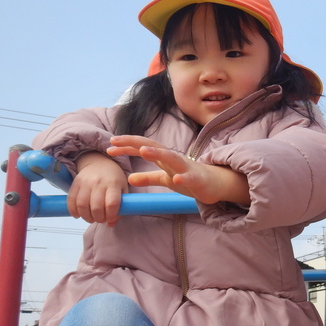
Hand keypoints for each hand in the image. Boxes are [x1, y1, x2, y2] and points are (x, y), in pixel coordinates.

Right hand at [68, 152, 127, 224]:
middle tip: (100, 220)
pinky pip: (71, 200)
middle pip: (96, 207)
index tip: (110, 219)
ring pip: (82, 205)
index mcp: (113, 184)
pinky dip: (73, 211)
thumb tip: (111, 224)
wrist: (99, 163)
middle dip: (98, 219)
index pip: (112, 203)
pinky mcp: (75, 183)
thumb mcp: (122, 189)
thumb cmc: (113, 179)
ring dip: (86, 217)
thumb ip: (120, 207)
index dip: (111, 215)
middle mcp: (99, 182)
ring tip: (91, 219)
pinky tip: (78, 215)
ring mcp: (85, 182)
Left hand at [108, 136, 248, 204]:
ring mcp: (186, 167)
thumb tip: (129, 178)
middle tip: (115, 141)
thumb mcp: (165, 178)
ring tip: (143, 151)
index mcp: (164, 158)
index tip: (109, 147)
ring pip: (171, 157)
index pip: (142, 148)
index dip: (126, 146)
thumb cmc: (190, 178)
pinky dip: (183, 177)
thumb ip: (148, 177)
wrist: (216, 183)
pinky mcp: (197, 178)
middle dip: (134, 143)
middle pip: (153, 146)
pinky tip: (176, 178)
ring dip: (157, 153)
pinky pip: (190, 177)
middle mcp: (174, 158)